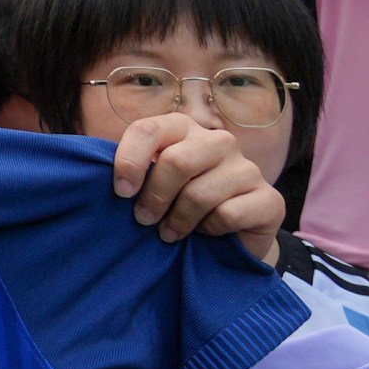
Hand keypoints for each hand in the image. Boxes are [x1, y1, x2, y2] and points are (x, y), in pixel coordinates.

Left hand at [111, 113, 284, 252]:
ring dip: (178, 221)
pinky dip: (210, 230)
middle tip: (144, 220)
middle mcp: (218, 142)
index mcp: (184, 129)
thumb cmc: (179, 206)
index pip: (148, 129)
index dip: (129, 161)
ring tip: (170, 233)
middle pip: (176, 161)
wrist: (230, 240)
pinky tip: (208, 233)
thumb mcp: (153, 184)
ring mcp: (248, 169)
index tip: (121, 193)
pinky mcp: (270, 199)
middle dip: (154, 197)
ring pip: (201, 193)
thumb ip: (134, 172)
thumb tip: (97, 175)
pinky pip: (228, 214)